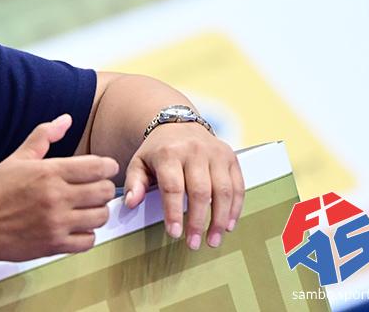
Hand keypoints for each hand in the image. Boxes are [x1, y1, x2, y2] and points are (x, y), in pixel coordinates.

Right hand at [0, 114, 118, 261]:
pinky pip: (89, 241)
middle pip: (104, 191)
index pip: (97, 167)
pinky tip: (76, 226)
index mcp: (48, 172)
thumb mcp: (17, 158)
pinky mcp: (55, 245)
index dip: (108, 165)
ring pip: (101, 216)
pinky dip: (87, 234)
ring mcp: (57, 223)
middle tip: (94, 187)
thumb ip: (43, 136)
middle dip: (104, 186)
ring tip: (86, 207)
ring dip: (97, 210)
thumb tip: (66, 119)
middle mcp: (56, 197)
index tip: (105, 168)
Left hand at [123, 124, 243, 249]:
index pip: (173, 186)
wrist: (178, 124)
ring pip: (222, 190)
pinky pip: (238, 186)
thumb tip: (131, 204)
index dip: (174, 212)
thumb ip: (134, 183)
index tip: (175, 234)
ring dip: (219, 219)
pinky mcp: (231, 157)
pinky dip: (235, 208)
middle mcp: (195, 151)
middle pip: (200, 191)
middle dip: (198, 221)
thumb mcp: (139, 162)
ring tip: (213, 240)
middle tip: (194, 244)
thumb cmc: (157, 151)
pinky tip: (228, 225)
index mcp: (169, 153)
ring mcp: (216, 153)